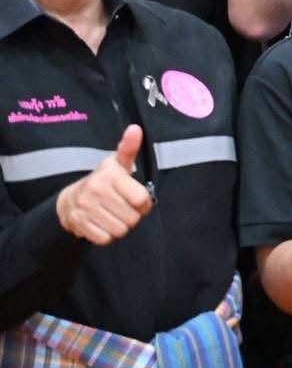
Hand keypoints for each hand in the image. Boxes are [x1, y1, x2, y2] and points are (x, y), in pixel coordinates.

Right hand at [56, 126, 153, 244]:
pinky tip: (103, 224)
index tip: (137, 199)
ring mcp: (84, 207)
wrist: (70, 199)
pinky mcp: (78, 224)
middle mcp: (95, 189)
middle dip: (132, 217)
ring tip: (114, 215)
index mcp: (110, 175)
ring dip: (120, 227)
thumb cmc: (104, 181)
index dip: (144, 204)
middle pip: (132, 218)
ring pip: (120, 231)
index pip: (142, 200)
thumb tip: (136, 129)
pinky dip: (107, 236)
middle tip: (123, 208)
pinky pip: (104, 239)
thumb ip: (129, 148)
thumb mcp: (118, 164)